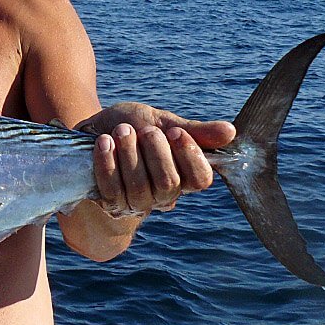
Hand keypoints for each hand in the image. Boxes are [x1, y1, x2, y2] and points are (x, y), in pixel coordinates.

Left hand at [76, 102, 235, 216]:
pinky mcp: (111, 203)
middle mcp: (164, 196)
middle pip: (168, 183)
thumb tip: (230, 132)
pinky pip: (111, 189)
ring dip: (129, 153)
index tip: (174, 132)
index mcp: (184, 176)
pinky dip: (106, 162)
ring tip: (121, 130)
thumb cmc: (133, 126)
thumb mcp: (162, 122)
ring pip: (138, 187)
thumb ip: (193, 130)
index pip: (200, 180)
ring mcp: (136, 203)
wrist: (94, 130)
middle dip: (155, 151)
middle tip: (144, 129)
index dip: (189, 157)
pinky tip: (104, 142)